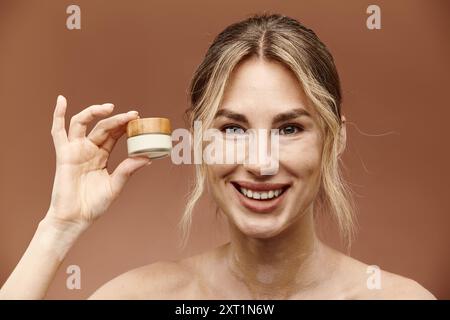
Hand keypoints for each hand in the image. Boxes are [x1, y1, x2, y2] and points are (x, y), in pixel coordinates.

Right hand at [45, 95, 150, 228]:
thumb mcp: (115, 186)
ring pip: (83, 123)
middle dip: (118, 120)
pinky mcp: (63, 154)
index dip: (125, 125)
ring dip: (94, 112)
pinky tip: (61, 100)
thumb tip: (147, 158)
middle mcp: (89, 149)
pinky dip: (58, 115)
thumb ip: (128, 170)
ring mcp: (75, 150)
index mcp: (102, 155)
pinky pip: (58, 132)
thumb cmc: (94, 205)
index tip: (139, 119)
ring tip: (110, 107)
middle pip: (103, 127)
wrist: (76, 218)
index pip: (114, 134)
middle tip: (133, 115)